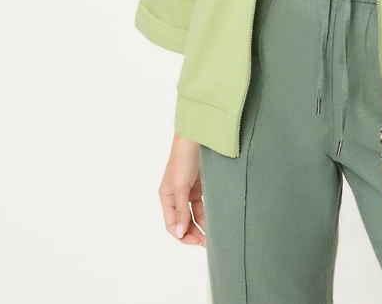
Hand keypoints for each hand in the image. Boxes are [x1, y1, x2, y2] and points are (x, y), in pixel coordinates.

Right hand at [158, 132, 206, 246]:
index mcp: (166, 196)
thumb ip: (181, 210)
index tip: (195, 242)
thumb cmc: (184, 159)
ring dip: (202, 226)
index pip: (172, 224)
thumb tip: (180, 233)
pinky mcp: (200, 184)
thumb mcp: (181, 186)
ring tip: (213, 236)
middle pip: (184, 221)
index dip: (182, 235)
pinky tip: (215, 221)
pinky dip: (208, 213)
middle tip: (207, 244)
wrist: (197, 136)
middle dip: (193, 233)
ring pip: (194, 214)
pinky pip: (203, 204)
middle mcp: (176, 195)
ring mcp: (189, 190)